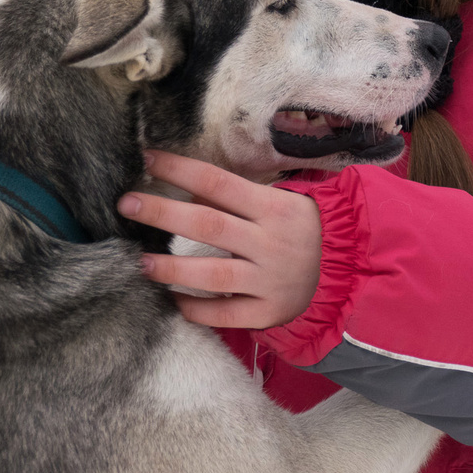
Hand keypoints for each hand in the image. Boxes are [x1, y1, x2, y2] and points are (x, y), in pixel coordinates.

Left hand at [118, 152, 321, 329]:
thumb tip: (183, 184)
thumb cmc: (301, 227)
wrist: (345, 269)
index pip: (218, 182)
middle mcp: (270, 243)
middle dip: (163, 213)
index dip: (180, 169)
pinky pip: (227, 314)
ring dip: (172, 269)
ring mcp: (269, 280)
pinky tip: (174, 301)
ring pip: (213, 275)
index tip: (148, 158)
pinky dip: (198, 310)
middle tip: (127, 204)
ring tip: (140, 263)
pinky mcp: (269, 312)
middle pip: (208, 225)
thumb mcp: (279, 202)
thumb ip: (237, 197)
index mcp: (273, 207)